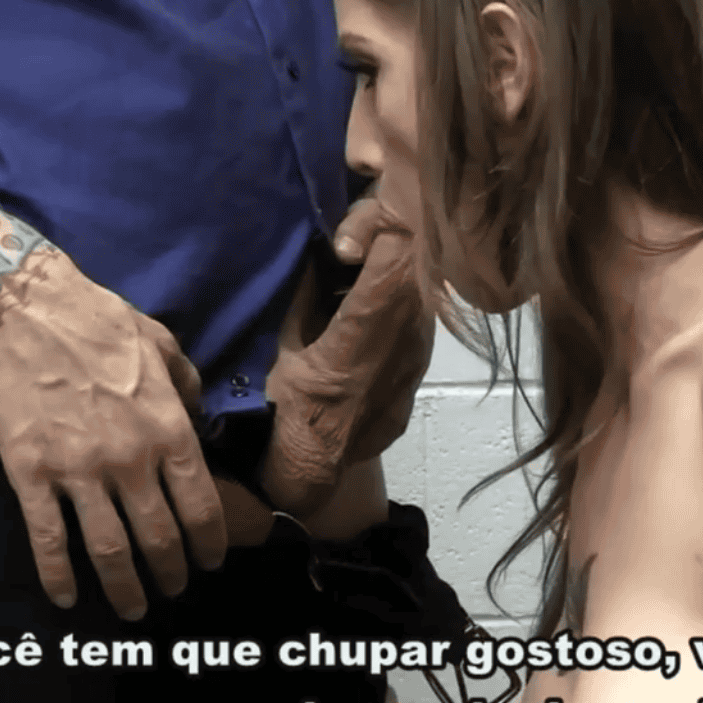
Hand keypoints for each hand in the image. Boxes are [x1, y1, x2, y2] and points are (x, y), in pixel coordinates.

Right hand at [0, 237, 225, 619]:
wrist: (26, 309)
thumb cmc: (100, 322)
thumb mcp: (164, 346)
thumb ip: (188, 386)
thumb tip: (199, 415)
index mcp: (170, 430)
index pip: (202, 506)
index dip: (209, 544)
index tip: (210, 563)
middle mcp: (132, 459)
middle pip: (160, 537)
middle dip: (171, 573)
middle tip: (173, 590)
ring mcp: (80, 471)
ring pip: (110, 549)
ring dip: (125, 587)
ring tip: (134, 609)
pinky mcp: (31, 474)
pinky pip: (49, 538)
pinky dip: (59, 575)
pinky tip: (68, 598)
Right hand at [262, 197, 434, 519]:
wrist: (309, 473)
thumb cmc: (281, 408)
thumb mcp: (279, 344)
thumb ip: (307, 291)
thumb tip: (326, 242)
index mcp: (360, 340)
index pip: (398, 257)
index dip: (377, 229)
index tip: (344, 238)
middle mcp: (401, 349)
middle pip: (417, 267)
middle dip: (388, 243)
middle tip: (349, 246)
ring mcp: (417, 364)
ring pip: (423, 293)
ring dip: (396, 273)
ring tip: (356, 275)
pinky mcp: (419, 375)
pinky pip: (420, 323)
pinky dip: (399, 304)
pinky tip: (368, 311)